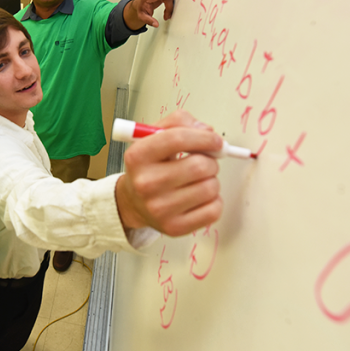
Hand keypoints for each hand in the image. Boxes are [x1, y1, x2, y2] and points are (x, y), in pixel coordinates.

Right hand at [115, 110, 223, 236]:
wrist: (134, 202)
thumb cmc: (150, 166)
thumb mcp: (154, 137)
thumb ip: (179, 123)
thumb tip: (208, 132)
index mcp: (138, 156)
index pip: (177, 139)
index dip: (204, 137)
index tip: (216, 140)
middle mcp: (145, 183)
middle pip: (200, 166)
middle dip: (211, 161)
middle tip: (205, 162)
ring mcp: (159, 208)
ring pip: (210, 188)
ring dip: (212, 180)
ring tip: (198, 180)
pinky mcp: (174, 227)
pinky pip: (214, 210)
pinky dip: (214, 201)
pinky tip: (199, 197)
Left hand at [124, 0, 175, 29]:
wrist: (141, 4)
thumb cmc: (142, 8)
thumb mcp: (142, 16)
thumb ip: (149, 21)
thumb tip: (156, 24)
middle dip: (169, 8)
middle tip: (166, 16)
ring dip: (170, 7)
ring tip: (166, 14)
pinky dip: (170, 4)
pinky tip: (166, 10)